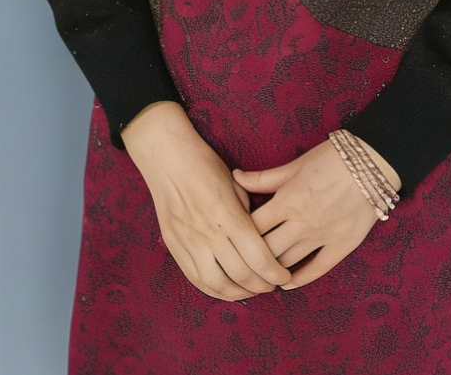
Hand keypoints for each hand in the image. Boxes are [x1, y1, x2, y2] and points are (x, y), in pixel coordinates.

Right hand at [120, 103, 291, 299]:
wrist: (166, 157)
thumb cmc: (205, 165)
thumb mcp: (235, 185)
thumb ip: (249, 215)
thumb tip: (263, 240)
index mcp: (228, 215)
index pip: (259, 258)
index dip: (275, 274)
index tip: (284, 276)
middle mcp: (208, 232)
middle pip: (241, 275)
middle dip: (262, 286)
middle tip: (271, 285)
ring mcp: (188, 241)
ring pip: (216, 283)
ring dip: (238, 293)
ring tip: (250, 290)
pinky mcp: (173, 245)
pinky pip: (194, 277)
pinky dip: (213, 290)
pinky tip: (226, 289)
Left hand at [235, 138, 392, 289]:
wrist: (373, 163)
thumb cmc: (330, 159)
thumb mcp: (293, 165)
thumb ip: (263, 178)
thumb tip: (235, 177)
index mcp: (287, 201)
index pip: (253, 227)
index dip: (238, 235)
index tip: (231, 239)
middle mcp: (302, 222)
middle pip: (267, 249)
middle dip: (251, 257)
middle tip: (241, 261)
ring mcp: (323, 236)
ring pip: (289, 262)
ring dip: (272, 270)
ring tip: (259, 273)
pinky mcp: (343, 245)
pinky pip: (318, 269)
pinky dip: (300, 279)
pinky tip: (286, 284)